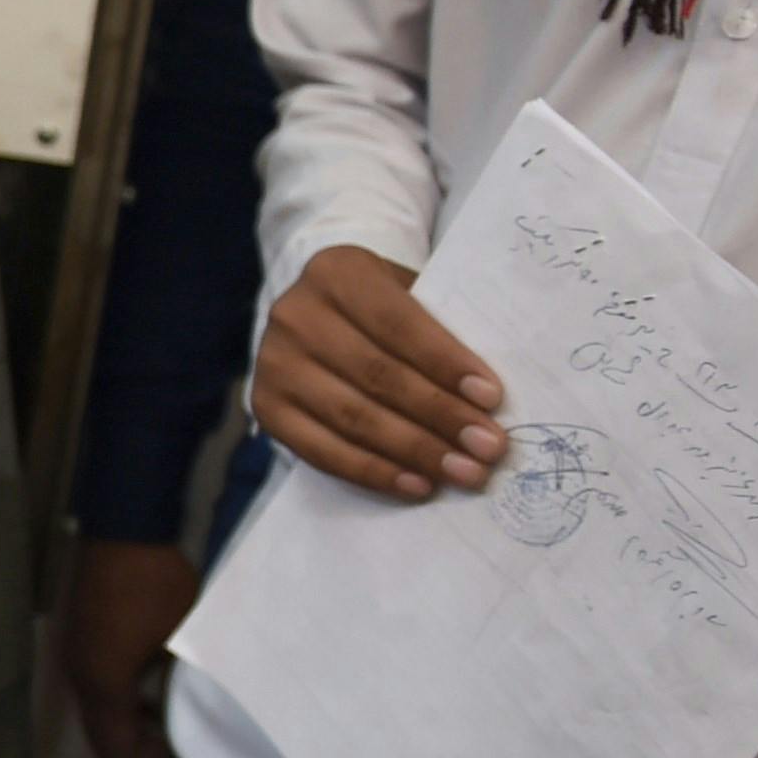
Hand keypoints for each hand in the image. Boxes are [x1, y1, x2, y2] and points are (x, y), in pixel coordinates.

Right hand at [56, 538, 201, 757]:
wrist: (127, 520)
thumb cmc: (157, 582)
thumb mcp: (185, 638)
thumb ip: (187, 684)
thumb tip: (203, 718)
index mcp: (102, 681)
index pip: (115, 747)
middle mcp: (83, 673)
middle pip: (104, 735)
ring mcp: (82, 652)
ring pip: (103, 711)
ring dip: (130, 734)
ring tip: (168, 751)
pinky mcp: (89, 635)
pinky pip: (106, 687)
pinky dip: (129, 708)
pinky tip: (157, 705)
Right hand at [256, 246, 505, 499]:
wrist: (317, 318)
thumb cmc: (383, 308)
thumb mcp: (408, 293)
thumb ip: (439, 330)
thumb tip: (485, 399)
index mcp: (336, 272)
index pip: (398, 323)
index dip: (445, 363)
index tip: (492, 399)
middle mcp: (295, 315)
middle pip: (377, 374)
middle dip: (440, 415)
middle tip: (488, 448)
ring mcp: (273, 364)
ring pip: (353, 417)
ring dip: (416, 451)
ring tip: (464, 472)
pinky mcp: (266, 408)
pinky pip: (322, 451)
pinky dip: (374, 472)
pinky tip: (417, 485)